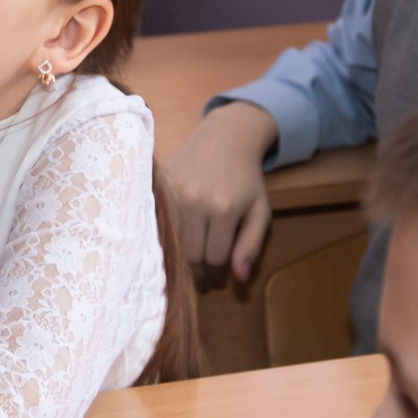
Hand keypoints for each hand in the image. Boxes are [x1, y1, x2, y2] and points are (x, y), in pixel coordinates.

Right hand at [162, 102, 279, 281]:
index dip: (216, 274)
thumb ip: (251, 245)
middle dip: (198, 272)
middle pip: (190, 254)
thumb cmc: (246, 178)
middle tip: (203, 279)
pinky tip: (173, 243)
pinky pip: (157, 223)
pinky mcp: (158, 186)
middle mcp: (195, 202)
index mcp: (224, 210)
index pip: (214, 258)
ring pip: (171, 242)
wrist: (225, 137)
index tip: (218, 278)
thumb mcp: (260, 211)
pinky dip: (165, 237)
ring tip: (190, 265)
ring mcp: (173, 193)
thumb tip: (238, 278)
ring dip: (181, 258)